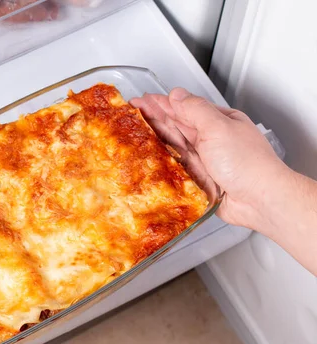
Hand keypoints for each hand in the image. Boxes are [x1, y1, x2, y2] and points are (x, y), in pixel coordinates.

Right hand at [130, 88, 289, 230]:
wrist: (260, 199)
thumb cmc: (246, 163)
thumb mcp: (218, 128)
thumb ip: (195, 110)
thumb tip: (176, 95)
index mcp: (220, 121)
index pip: (184, 108)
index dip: (161, 103)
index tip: (141, 100)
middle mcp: (212, 138)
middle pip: (177, 125)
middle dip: (154, 118)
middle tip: (131, 113)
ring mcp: (206, 159)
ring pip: (175, 146)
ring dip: (156, 138)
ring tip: (135, 132)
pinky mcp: (200, 179)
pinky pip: (178, 168)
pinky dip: (165, 163)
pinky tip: (151, 159)